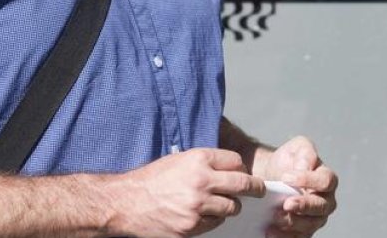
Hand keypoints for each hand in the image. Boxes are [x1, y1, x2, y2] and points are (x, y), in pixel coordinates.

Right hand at [116, 148, 265, 237]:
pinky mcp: (191, 227)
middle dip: (255, 188)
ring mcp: (197, 206)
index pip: (236, 162)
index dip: (240, 168)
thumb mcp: (179, 160)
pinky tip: (201, 215)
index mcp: (198, 159)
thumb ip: (205, 163)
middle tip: (260, 190)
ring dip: (230, 206)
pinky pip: (215, 224)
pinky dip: (212, 220)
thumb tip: (231, 169)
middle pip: (243, 184)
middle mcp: (201, 181)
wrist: (127, 202)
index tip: (242, 173)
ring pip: (231, 208)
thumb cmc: (152, 179)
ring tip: (219, 204)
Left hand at [256, 136, 337, 237]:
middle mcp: (325, 201)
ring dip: (293, 223)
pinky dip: (284, 236)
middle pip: (321, 207)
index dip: (308, 180)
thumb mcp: (297, 148)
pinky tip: (269, 231)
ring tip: (275, 218)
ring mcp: (315, 218)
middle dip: (304, 206)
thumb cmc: (288, 162)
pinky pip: (298, 237)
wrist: (271, 177)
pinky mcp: (303, 231)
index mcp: (327, 179)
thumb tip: (306, 167)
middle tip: (286, 203)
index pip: (325, 181)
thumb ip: (305, 153)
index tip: (286, 177)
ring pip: (311, 225)